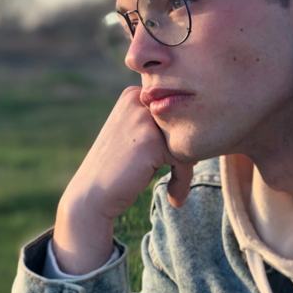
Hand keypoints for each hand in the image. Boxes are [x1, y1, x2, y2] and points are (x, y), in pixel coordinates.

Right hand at [52, 86, 195, 273]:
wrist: (91, 195)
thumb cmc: (116, 168)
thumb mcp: (134, 133)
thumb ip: (158, 121)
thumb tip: (201, 119)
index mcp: (132, 94)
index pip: (173, 109)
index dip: (179, 136)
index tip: (178, 161)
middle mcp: (137, 100)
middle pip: (182, 122)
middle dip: (186, 150)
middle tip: (180, 175)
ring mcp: (144, 118)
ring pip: (185, 139)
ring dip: (186, 167)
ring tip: (178, 188)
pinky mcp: (151, 141)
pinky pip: (184, 158)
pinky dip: (183, 180)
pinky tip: (175, 198)